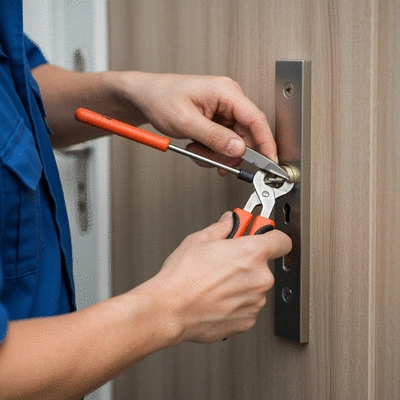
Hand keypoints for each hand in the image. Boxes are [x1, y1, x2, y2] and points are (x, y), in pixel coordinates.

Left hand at [114, 72, 277, 163]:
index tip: (270, 164)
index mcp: (226, 92)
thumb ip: (214, 137)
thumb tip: (239, 149)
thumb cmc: (161, 98)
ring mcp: (224, 111)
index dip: (266, 144)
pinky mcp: (217, 120)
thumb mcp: (186, 121)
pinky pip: (223, 143)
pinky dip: (211, 151)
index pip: (256, 120)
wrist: (145, 96)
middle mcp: (229, 100)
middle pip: (246, 136)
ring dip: (216, 154)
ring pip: (234, 143)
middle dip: (229, 153)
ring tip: (196, 149)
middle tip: (211, 160)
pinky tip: (196, 147)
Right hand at [145, 212, 290, 343]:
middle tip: (226, 261)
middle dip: (248, 262)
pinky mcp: (247, 320)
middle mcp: (259, 279)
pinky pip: (248, 306)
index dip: (271, 237)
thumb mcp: (199, 240)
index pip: (281, 240)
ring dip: (242, 283)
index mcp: (251, 254)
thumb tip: (228, 222)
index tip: (263, 238)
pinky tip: (216, 297)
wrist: (170, 309)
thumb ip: (221, 228)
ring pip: (255, 287)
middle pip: (264, 265)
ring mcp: (255, 302)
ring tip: (216, 282)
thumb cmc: (182, 277)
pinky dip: (236, 302)